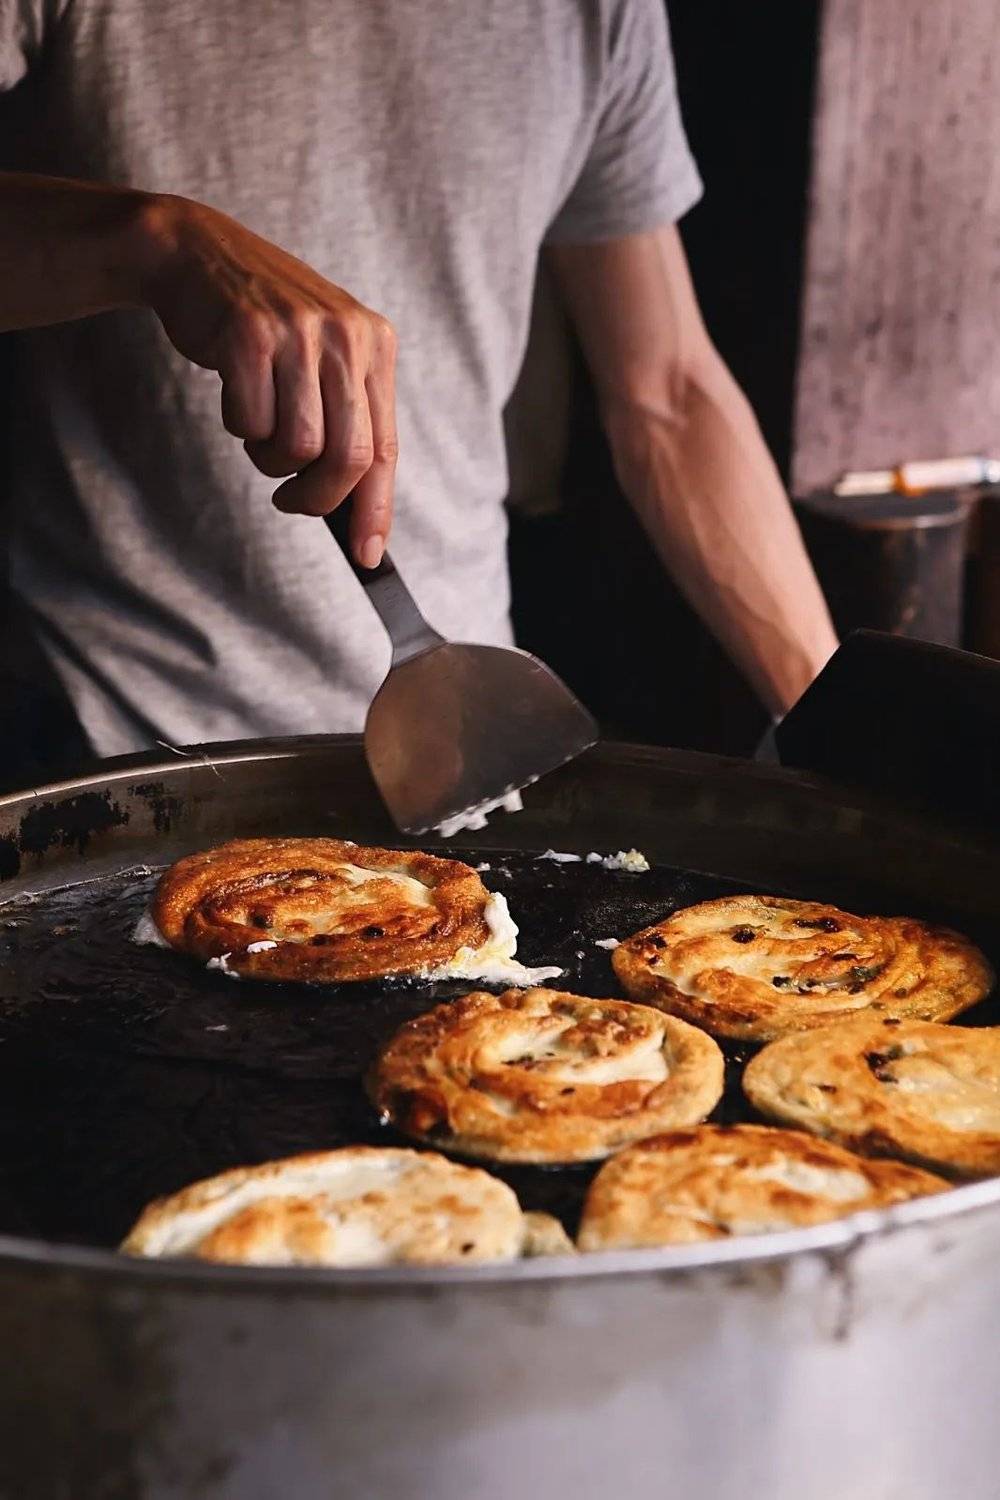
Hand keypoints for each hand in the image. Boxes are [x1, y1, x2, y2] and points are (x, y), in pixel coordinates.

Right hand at [138, 195, 397, 565]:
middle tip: (290, 499)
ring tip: (259, 427)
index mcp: (375, 346)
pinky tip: (236, 394)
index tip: (367, 554)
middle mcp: (347, 336)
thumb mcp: (321, 360)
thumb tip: (356, 510)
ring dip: (270, 458)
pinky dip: (239, 425)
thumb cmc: (261, 327)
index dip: (376, 508)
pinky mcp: (250, 334)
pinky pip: (251, 421)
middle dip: (317, 497)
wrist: (197, 254)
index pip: (385, 448)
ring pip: (299, 447)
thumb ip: (345, 421)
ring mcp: (300, 332)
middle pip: (348, 458)